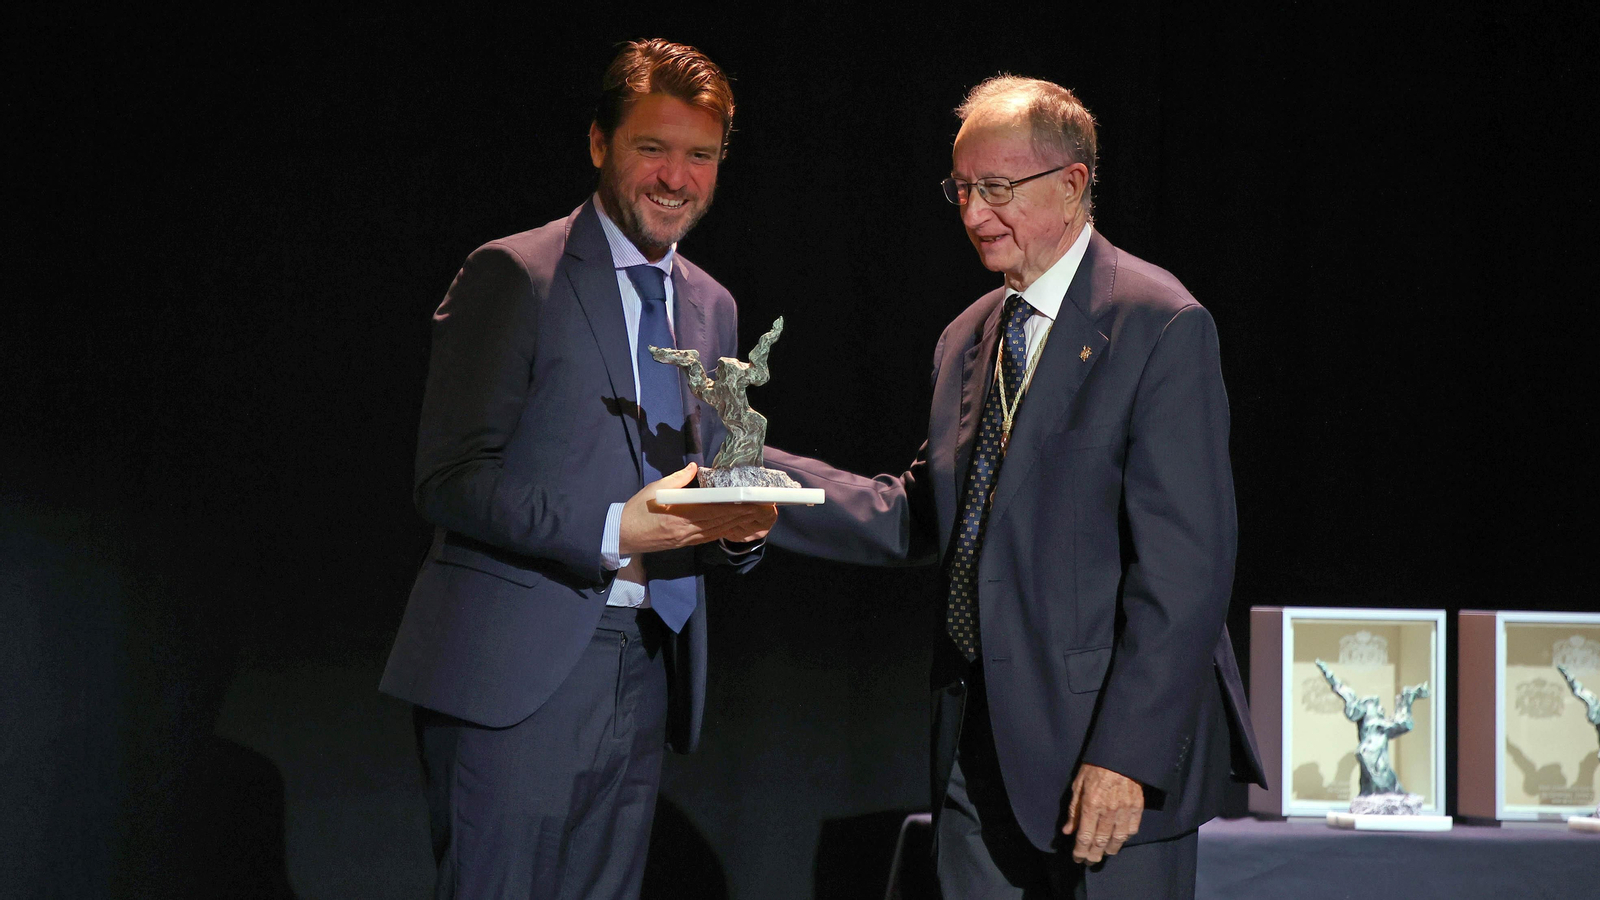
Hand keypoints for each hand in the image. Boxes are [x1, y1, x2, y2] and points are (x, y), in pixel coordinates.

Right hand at [619, 463, 778, 553]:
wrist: (623, 535)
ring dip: (737, 523)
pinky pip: (709, 537)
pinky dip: (724, 531)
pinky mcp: (686, 544)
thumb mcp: (654, 489)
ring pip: (718, 531)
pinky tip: (735, 525)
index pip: (713, 510)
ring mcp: (687, 539)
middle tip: (761, 507)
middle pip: (720, 522)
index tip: (749, 500)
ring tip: (754, 515)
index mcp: (680, 514)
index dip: (733, 506)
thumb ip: (677, 479)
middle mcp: (687, 529)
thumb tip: (693, 468)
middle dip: (742, 514)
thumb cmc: (637, 509)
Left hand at [1063, 764, 1143, 864]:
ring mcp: (1125, 809)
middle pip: (1100, 841)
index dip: (1080, 851)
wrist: (1121, 754)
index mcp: (1091, 804)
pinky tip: (1118, 840)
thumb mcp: (1078, 784)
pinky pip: (1132, 830)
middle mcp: (1109, 810)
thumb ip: (1073, 810)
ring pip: (1118, 839)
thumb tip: (1068, 830)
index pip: (1085, 836)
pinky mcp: (1137, 807)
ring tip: (1102, 854)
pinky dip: (1124, 838)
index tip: (1077, 858)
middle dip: (1093, 855)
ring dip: (1109, 850)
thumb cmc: (1096, 766)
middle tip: (1088, 862)